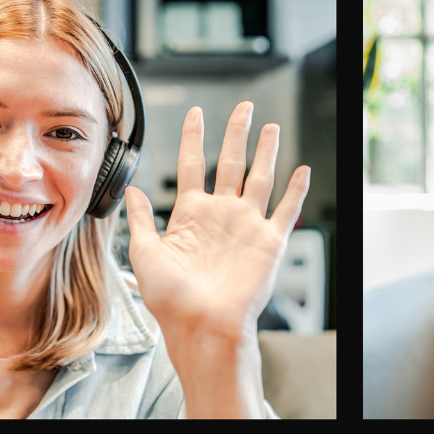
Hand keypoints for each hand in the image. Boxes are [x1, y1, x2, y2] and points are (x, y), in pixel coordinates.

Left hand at [124, 101, 310, 348]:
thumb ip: (141, 219)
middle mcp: (221, 216)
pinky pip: (286, 210)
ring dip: (266, 152)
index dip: (193, 138)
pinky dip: (296, 191)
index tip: (195, 114)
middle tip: (243, 108)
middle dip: (237, 133)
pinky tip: (302, 171)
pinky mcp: (269, 242)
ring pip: (260, 178)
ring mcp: (246, 227)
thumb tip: (132, 191)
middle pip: (230, 163)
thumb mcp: (145, 252)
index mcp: (191, 216)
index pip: (192, 165)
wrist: (201, 325)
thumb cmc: (172, 299)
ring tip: (270, 127)